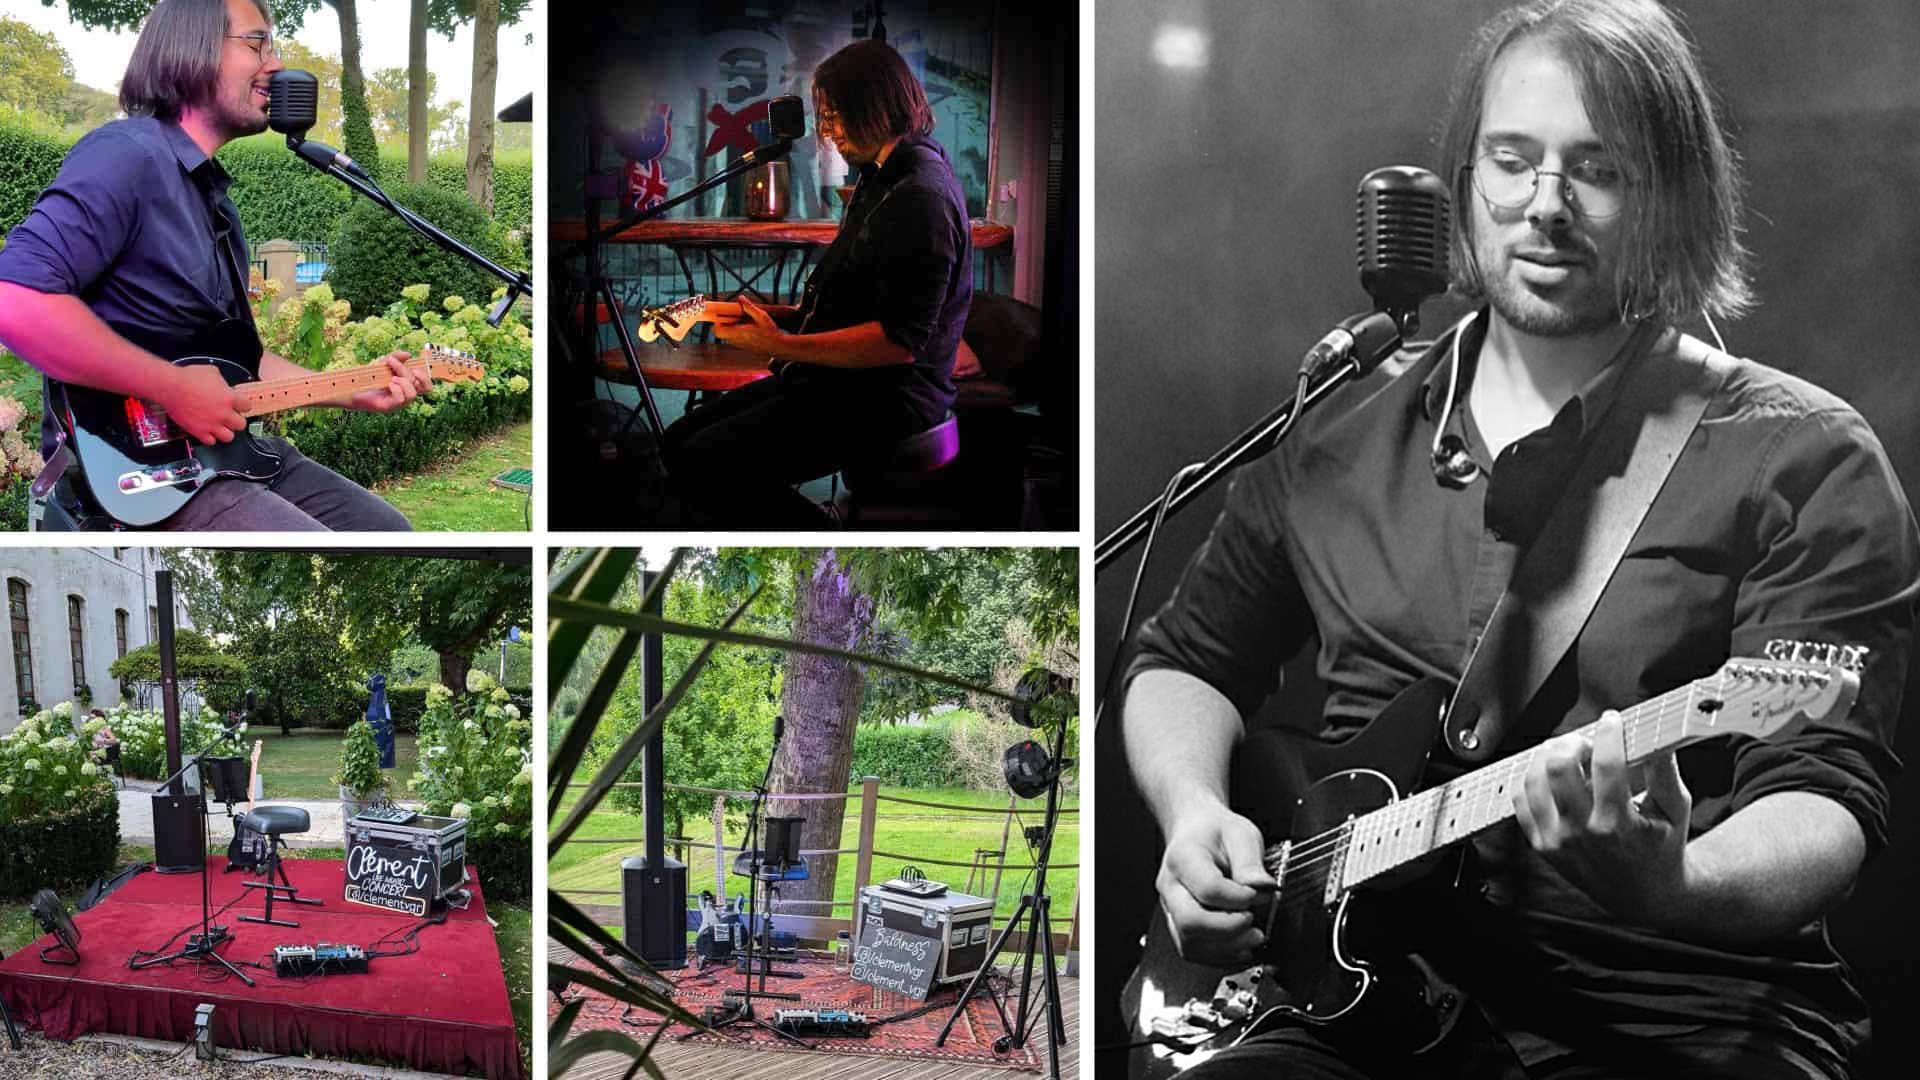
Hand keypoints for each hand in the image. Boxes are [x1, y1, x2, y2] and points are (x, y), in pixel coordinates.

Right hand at [164, 363, 249, 443]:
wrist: (170, 387)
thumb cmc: (188, 377)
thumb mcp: (211, 372)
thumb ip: (222, 381)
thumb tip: (222, 384)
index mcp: (229, 398)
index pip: (247, 406)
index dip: (243, 405)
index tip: (240, 405)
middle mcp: (223, 413)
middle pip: (241, 424)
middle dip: (237, 420)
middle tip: (231, 416)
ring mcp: (211, 424)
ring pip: (229, 437)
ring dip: (226, 431)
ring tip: (221, 426)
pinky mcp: (198, 431)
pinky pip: (210, 441)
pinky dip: (210, 437)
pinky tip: (207, 431)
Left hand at [348, 351, 429, 412]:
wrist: (350, 388)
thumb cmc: (368, 376)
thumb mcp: (383, 364)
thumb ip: (396, 358)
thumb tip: (408, 354)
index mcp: (407, 387)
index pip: (426, 387)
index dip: (426, 378)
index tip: (415, 368)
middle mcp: (404, 396)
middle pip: (419, 386)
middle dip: (405, 370)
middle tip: (391, 362)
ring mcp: (397, 403)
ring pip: (412, 394)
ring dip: (403, 382)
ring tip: (390, 377)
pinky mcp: (388, 407)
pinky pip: (400, 399)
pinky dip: (396, 389)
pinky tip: (388, 384)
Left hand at [712, 295, 787, 354]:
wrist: (779, 347)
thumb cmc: (770, 332)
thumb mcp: (761, 316)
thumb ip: (749, 307)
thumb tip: (740, 297)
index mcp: (738, 333)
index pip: (717, 331)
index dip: (717, 322)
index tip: (724, 315)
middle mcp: (737, 340)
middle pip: (721, 332)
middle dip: (725, 323)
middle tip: (733, 316)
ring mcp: (740, 345)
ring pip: (728, 336)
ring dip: (731, 328)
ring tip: (743, 321)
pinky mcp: (745, 347)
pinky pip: (735, 339)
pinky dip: (738, 332)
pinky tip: (749, 327)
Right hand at [1155, 801, 1274, 966]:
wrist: (1195, 831)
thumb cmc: (1216, 832)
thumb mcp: (1241, 834)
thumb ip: (1251, 863)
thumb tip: (1263, 888)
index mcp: (1183, 858)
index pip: (1207, 888)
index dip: (1238, 898)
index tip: (1259, 894)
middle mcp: (1171, 886)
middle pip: (1190, 922)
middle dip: (1229, 930)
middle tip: (1255, 924)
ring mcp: (1171, 908)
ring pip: (1188, 943)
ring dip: (1225, 949)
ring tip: (1253, 938)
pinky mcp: (1178, 924)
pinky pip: (1192, 951)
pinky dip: (1219, 957)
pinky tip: (1241, 949)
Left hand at [1513, 713, 1692, 926]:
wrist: (1643, 896)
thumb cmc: (1661, 849)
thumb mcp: (1675, 811)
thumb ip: (1666, 771)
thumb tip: (1659, 734)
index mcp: (1618, 825)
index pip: (1607, 766)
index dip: (1608, 734)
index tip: (1611, 720)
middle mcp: (1582, 834)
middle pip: (1559, 768)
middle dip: (1572, 742)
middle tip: (1585, 740)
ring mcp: (1557, 841)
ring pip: (1533, 781)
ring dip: (1547, 756)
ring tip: (1566, 752)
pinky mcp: (1541, 845)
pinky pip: (1522, 801)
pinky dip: (1531, 779)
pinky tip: (1548, 773)